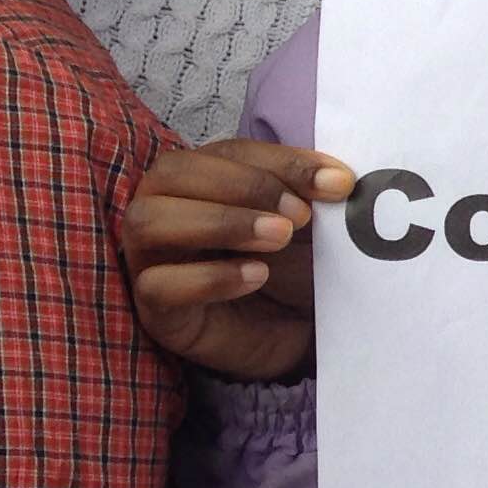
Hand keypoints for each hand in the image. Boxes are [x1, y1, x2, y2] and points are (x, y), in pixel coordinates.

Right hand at [119, 139, 354, 382]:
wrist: (296, 336)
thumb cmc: (295, 270)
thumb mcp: (312, 229)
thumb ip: (316, 199)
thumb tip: (340, 181)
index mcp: (202, 179)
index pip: (227, 151)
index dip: (282, 160)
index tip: (338, 182)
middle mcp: (164, 210)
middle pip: (171, 172)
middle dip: (243, 186)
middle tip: (300, 216)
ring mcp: (151, 260)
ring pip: (147, 221)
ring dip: (219, 223)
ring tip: (279, 238)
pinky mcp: (156, 311)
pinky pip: (156, 285)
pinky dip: (208, 277)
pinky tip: (256, 276)